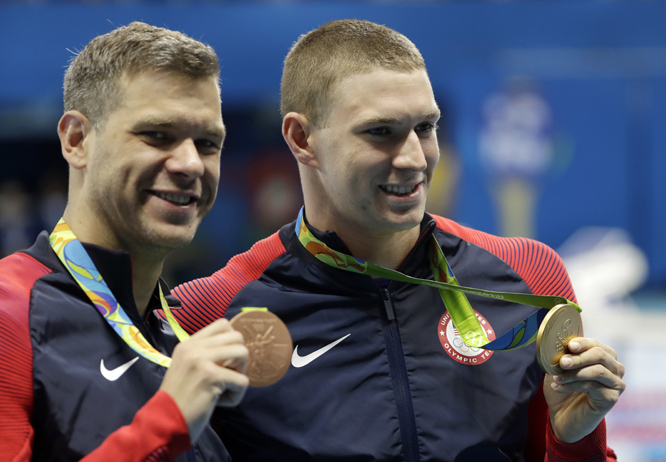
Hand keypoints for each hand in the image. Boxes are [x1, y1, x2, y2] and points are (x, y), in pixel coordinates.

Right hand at [159, 318, 248, 442]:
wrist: (163, 423)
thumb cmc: (178, 399)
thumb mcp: (186, 367)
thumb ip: (205, 354)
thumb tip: (235, 348)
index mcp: (188, 343)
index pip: (223, 324)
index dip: (231, 342)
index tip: (224, 361)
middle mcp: (194, 347)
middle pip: (237, 337)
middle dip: (239, 359)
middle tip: (226, 377)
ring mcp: (202, 360)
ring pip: (243, 353)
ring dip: (239, 374)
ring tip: (224, 388)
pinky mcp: (211, 376)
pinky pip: (242, 381)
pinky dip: (236, 396)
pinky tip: (219, 403)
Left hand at [543, 337, 624, 443]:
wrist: (562, 415)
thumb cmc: (563, 388)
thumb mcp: (560, 369)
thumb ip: (563, 355)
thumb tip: (559, 342)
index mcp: (604, 356)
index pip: (596, 344)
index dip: (583, 343)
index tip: (569, 346)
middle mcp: (615, 368)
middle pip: (600, 355)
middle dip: (579, 357)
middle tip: (562, 362)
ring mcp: (616, 384)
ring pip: (598, 371)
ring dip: (574, 373)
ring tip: (557, 378)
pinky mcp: (612, 398)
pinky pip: (593, 387)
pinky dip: (573, 385)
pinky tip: (558, 387)